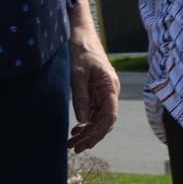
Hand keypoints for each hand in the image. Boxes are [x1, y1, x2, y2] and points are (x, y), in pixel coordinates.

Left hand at [67, 23, 121, 152]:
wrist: (81, 34)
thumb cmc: (81, 51)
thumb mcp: (77, 75)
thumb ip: (81, 99)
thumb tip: (83, 124)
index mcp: (110, 86)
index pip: (110, 115)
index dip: (98, 131)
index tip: (85, 142)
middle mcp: (110, 92)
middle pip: (105, 121)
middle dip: (91, 136)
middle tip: (74, 148)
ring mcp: (104, 93)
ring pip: (99, 119)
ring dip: (87, 133)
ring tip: (72, 144)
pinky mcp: (96, 92)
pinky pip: (93, 113)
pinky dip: (85, 124)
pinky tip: (75, 132)